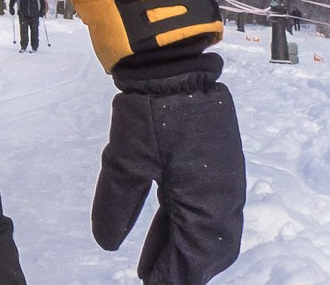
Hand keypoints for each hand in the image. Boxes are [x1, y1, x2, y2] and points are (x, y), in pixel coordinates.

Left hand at [92, 53, 244, 283]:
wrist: (174, 66)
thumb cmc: (149, 112)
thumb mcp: (124, 159)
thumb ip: (116, 204)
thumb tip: (106, 243)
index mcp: (206, 202)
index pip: (191, 256)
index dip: (171, 275)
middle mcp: (223, 198)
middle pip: (207, 250)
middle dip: (182, 268)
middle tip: (153, 279)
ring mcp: (223, 182)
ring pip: (208, 232)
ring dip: (183, 250)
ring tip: (151, 266)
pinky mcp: (217, 166)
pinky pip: (208, 210)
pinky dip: (188, 227)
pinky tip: (164, 231)